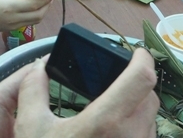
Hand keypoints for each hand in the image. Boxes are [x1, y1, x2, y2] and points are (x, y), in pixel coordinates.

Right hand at [0, 0, 52, 35]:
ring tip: (45, 0)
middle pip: (39, 15)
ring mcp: (15, 25)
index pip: (34, 5)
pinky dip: (36, 15)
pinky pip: (30, 22)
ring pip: (36, 20)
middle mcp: (15, 18)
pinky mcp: (14, 28)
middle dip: (48, 6)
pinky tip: (34, 6)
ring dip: (44, 11)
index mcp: (11, 7)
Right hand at [0, 48, 158, 137]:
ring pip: (150, 122)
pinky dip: (134, 131)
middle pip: (150, 97)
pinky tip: (112, 136)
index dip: (144, 59)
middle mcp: (131, 136)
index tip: (137, 52)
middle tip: (118, 81)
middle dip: (137, 84)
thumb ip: (32, 91)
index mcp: (107, 120)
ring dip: (137, 110)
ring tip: (112, 112)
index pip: (143, 78)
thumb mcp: (31, 128)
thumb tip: (37, 69)